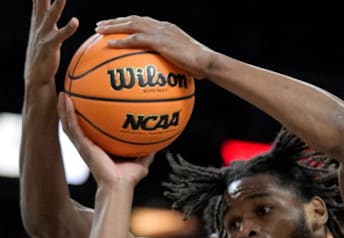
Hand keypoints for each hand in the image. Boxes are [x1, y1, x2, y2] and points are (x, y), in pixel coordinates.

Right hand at [25, 0, 78, 86]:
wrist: (36, 76)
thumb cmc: (44, 56)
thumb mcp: (47, 35)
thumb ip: (53, 22)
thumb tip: (62, 14)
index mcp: (39, 20)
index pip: (40, 0)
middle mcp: (39, 24)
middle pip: (41, 3)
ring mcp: (43, 34)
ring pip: (51, 15)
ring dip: (57, 5)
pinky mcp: (49, 46)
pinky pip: (59, 35)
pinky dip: (67, 28)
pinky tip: (75, 21)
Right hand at [58, 93, 153, 185]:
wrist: (119, 185)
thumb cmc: (128, 178)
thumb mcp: (141, 160)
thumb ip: (147, 151)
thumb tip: (158, 141)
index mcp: (98, 147)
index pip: (89, 130)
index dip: (86, 118)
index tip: (86, 104)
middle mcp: (88, 145)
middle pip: (75, 125)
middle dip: (71, 110)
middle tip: (70, 94)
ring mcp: (83, 145)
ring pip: (69, 124)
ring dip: (64, 109)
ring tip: (63, 93)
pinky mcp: (82, 145)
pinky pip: (72, 127)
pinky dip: (68, 113)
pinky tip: (67, 100)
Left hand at [95, 15, 212, 78]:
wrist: (207, 62)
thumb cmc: (199, 66)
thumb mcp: (183, 60)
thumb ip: (171, 61)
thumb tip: (165, 74)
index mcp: (167, 29)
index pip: (144, 21)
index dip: (128, 22)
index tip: (116, 25)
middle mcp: (162, 27)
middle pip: (133, 19)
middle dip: (115, 21)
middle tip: (100, 25)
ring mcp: (160, 33)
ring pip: (131, 25)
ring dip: (113, 26)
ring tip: (98, 31)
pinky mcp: (159, 41)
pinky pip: (135, 40)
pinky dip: (121, 41)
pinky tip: (110, 45)